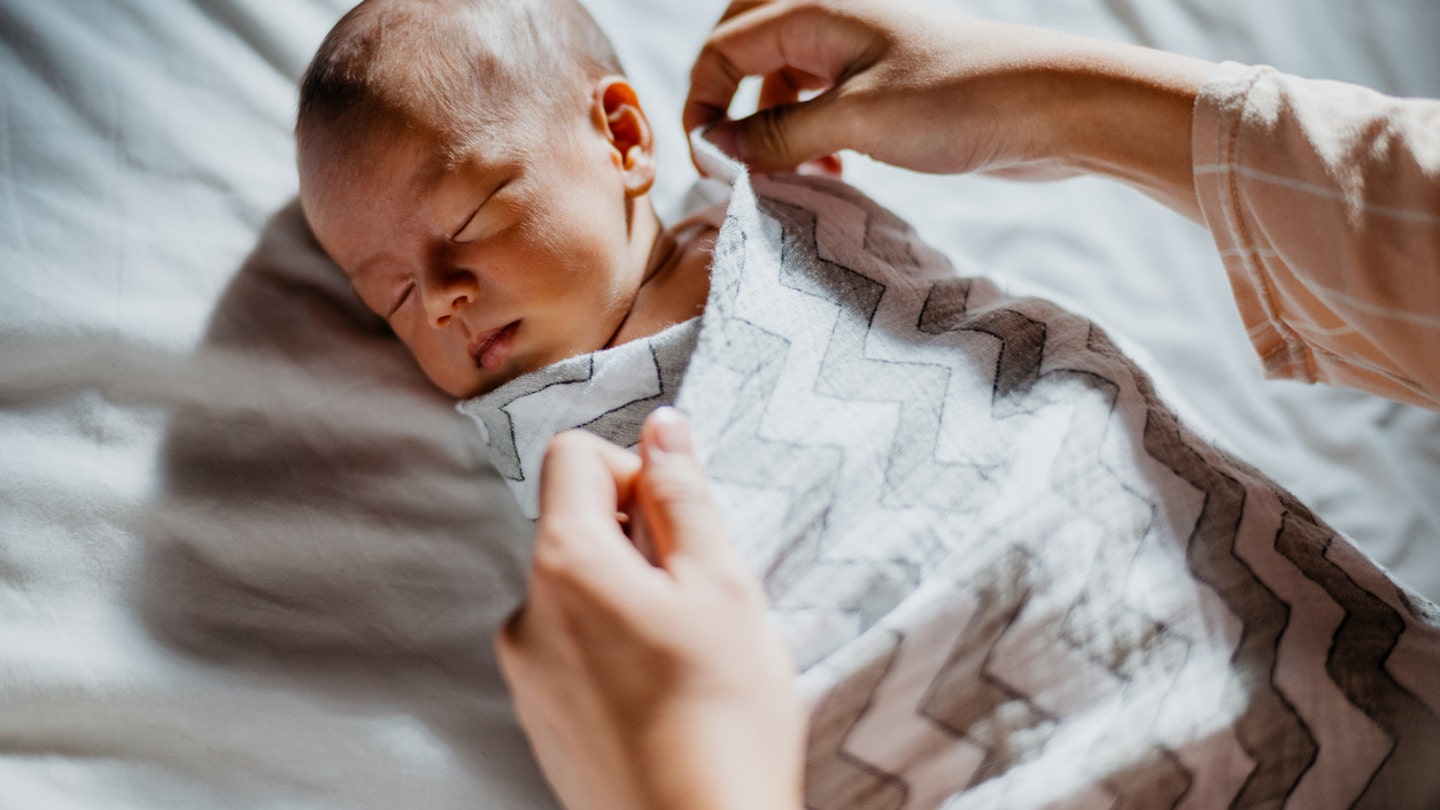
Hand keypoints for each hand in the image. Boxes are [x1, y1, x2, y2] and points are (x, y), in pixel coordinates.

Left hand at [495, 408, 804, 809]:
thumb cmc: (722, 714)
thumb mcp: (722, 584)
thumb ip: (683, 494)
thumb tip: (662, 426)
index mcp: (565, 564)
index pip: (571, 455)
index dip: (633, 472)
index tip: (678, 525)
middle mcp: (525, 611)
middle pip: (573, 524)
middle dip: (636, 540)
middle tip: (696, 598)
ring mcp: (524, 670)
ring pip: (576, 590)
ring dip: (625, 597)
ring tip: (684, 656)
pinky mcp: (537, 716)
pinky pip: (570, 647)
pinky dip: (610, 648)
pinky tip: (662, 694)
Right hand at [685, 0, 1212, 219]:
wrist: (1051, 107)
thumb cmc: (959, 101)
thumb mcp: (855, 122)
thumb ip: (777, 133)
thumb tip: (716, 149)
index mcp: (815, 12)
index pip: (723, 50)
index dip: (702, 106)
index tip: (707, 165)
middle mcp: (831, 24)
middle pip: (745, 54)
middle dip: (728, 109)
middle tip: (732, 163)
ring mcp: (859, 54)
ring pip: (783, 85)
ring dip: (773, 132)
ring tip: (787, 179)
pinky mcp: (882, 86)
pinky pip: (820, 105)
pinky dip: (809, 139)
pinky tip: (829, 176)